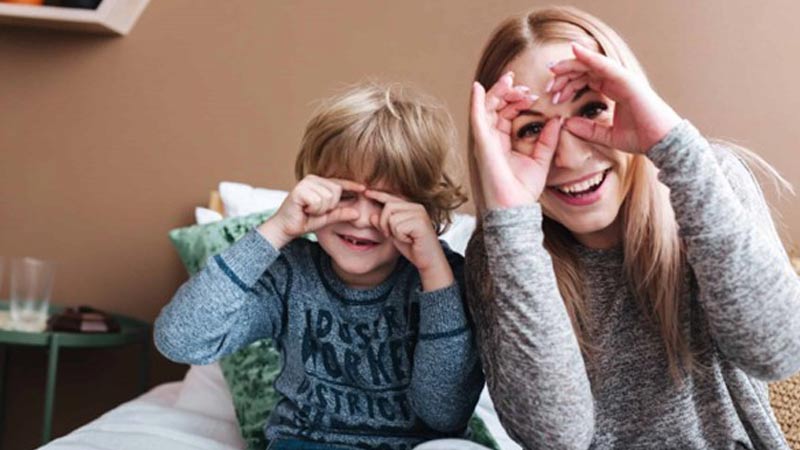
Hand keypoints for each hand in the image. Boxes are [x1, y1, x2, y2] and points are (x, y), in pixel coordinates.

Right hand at [259, 175, 364, 247]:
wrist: (285, 228)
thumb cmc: (304, 221)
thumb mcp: (326, 218)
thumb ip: (340, 213)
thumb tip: (357, 212)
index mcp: (318, 183)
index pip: (339, 183)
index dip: (352, 186)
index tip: (364, 188)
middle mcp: (312, 179)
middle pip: (336, 190)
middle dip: (330, 205)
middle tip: (315, 211)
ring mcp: (305, 183)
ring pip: (328, 197)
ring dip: (321, 209)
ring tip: (309, 211)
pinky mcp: (299, 190)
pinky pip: (318, 201)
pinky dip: (314, 210)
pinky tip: (304, 210)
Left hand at [364, 190, 453, 291]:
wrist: (429, 260)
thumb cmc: (413, 247)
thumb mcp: (394, 234)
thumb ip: (384, 225)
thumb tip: (371, 216)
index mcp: (411, 207)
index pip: (391, 198)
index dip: (378, 195)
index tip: (366, 192)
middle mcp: (417, 207)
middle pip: (388, 207)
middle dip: (384, 223)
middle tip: (389, 235)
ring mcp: (420, 214)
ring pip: (392, 218)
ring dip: (393, 232)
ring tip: (404, 238)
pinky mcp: (420, 222)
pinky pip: (398, 227)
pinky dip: (400, 237)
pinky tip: (410, 240)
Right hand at [470, 72, 562, 208]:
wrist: (514, 207)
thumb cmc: (523, 189)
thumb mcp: (541, 160)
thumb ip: (547, 140)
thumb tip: (557, 120)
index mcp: (502, 143)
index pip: (505, 114)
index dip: (516, 100)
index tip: (532, 95)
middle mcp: (490, 140)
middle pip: (494, 107)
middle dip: (506, 91)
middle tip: (520, 83)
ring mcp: (484, 141)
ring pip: (486, 108)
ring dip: (498, 92)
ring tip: (511, 82)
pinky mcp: (482, 144)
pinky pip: (476, 119)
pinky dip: (475, 102)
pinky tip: (478, 87)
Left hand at [549, 42, 681, 153]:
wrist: (662, 143)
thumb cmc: (641, 138)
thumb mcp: (607, 135)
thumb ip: (588, 129)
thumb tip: (567, 124)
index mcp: (614, 90)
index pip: (586, 79)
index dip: (568, 84)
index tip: (552, 95)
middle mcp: (617, 81)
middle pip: (586, 69)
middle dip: (565, 74)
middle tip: (549, 84)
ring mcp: (623, 79)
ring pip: (592, 64)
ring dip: (571, 65)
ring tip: (553, 70)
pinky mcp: (627, 81)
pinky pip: (605, 65)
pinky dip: (590, 57)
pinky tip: (575, 51)